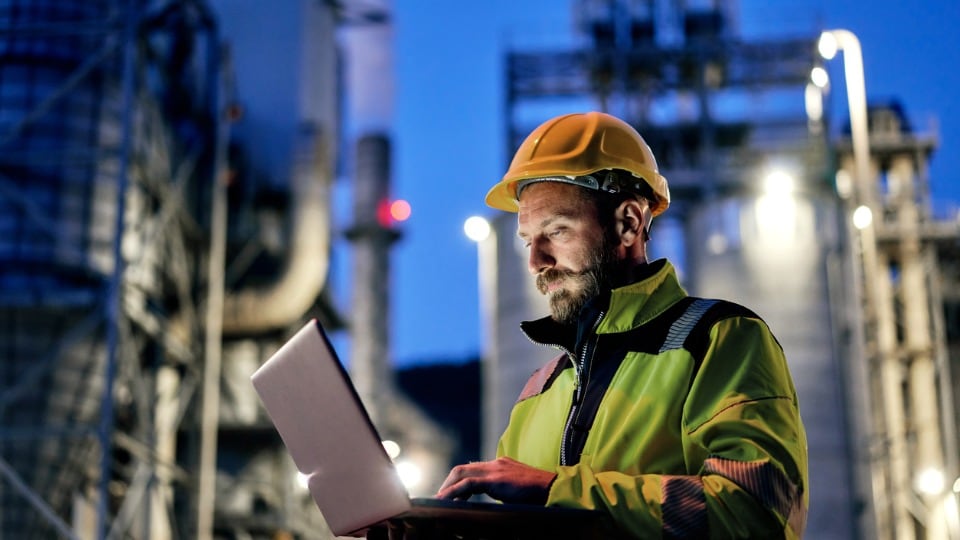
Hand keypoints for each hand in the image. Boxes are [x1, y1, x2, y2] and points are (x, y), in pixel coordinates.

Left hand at [435, 457, 555, 503]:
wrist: (553, 489)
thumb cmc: (540, 493)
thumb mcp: (517, 490)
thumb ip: (504, 491)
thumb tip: (495, 501)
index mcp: (500, 465)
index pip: (472, 469)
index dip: (458, 482)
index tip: (450, 495)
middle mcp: (495, 463)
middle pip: (462, 469)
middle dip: (448, 484)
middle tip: (440, 499)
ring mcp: (495, 469)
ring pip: (461, 473)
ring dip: (447, 487)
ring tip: (439, 501)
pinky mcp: (495, 479)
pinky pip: (468, 483)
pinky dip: (454, 492)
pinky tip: (447, 501)